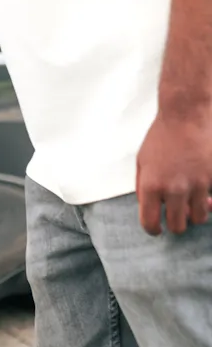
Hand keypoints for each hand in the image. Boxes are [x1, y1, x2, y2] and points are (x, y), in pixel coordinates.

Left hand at [136, 111, 211, 234]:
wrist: (185, 116)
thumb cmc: (160, 137)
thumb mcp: (142, 162)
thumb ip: (143, 186)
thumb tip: (149, 206)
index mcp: (150, 186)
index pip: (150, 222)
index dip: (153, 230)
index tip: (156, 230)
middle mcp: (173, 189)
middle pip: (177, 226)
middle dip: (175, 224)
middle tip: (174, 216)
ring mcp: (196, 185)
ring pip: (198, 218)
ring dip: (193, 214)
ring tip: (189, 204)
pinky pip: (211, 203)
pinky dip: (208, 202)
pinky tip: (204, 195)